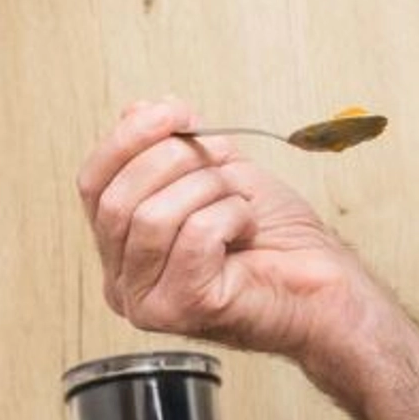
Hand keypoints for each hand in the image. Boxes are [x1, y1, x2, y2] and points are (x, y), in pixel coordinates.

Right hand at [76, 98, 372, 364]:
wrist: (326, 286)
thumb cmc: (278, 242)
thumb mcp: (218, 173)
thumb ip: (173, 144)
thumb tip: (139, 109)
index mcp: (122, 249)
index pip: (92, 183)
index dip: (128, 139)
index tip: (173, 113)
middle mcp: (125, 282)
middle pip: (115, 200)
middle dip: (174, 161)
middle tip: (219, 161)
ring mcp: (149, 302)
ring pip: (151, 218)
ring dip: (208, 190)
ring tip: (238, 202)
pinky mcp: (184, 309)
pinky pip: (194, 235)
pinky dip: (230, 217)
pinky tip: (247, 230)